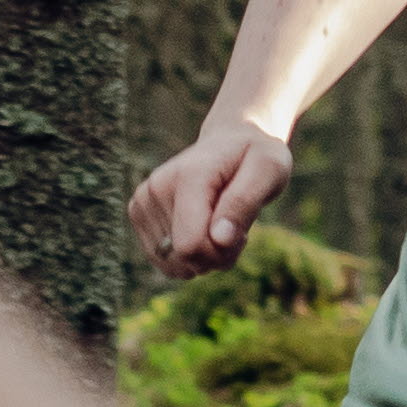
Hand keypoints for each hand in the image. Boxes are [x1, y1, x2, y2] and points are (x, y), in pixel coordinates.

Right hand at [128, 120, 293, 278]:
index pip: (191, 244)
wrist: (230, 142)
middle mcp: (157, 187)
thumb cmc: (254, 157)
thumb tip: (219, 239)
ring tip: (218, 227)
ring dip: (203, 258)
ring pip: (173, 264)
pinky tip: (201, 232)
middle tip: (233, 228)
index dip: (222, 254)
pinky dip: (187, 257)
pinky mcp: (138, 212)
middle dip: (216, 256)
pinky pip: (164, 261)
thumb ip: (245, 202)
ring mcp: (143, 200)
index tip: (242, 235)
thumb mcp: (269, 170)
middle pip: (184, 258)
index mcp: (189, 176)